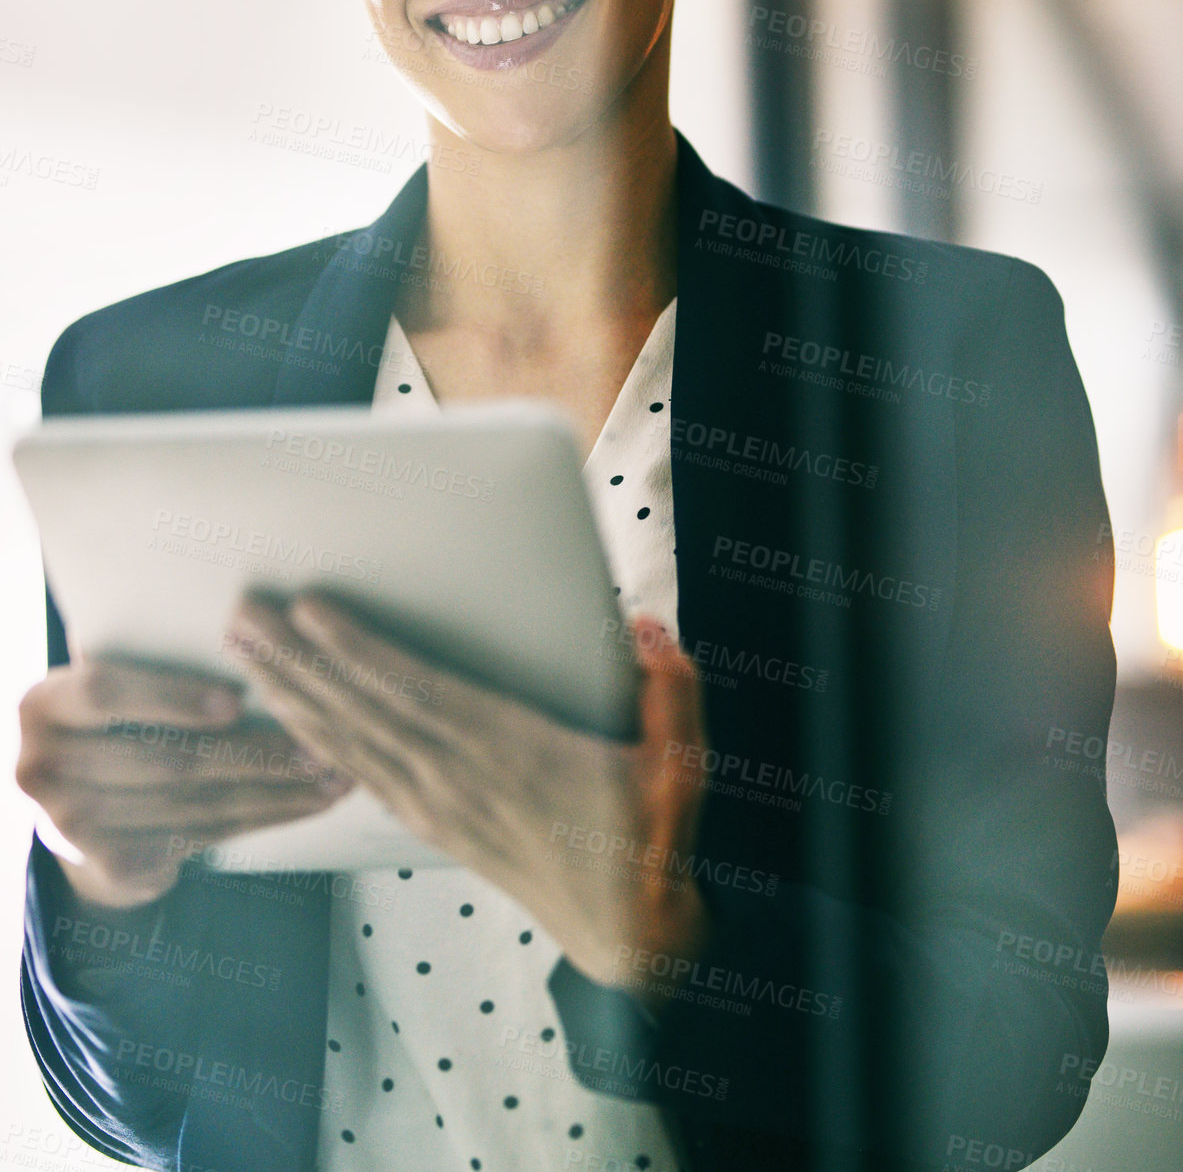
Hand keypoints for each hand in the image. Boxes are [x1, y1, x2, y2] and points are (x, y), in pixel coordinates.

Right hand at [16, 657, 353, 907]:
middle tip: (320, 740)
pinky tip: (309, 802)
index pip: (105, 695)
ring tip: (333, 773)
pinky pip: (204, 835)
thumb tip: (252, 620)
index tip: (235, 702)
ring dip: (274, 789)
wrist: (81, 812)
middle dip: (253, 751)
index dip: (171, 698)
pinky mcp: (113, 866)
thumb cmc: (118, 724)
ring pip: (195, 802)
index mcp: (43, 705)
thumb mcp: (115, 686)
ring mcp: (73, 827)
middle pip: (165, 760)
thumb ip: (151, 659)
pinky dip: (265, 817)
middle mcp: (44, 769)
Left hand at [228, 590, 712, 997]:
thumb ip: (670, 693)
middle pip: (363, 712)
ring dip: (293, 694)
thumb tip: (646, 629)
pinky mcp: (433, 824)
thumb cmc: (646, 837)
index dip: (360, 653)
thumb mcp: (679, 766)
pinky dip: (316, 743)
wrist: (627, 930)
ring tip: (244, 648)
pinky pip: (361, 776)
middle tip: (243, 611)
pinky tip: (287, 717)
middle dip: (298, 661)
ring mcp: (439, 806)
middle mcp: (460, 779)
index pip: (418, 694)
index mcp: (512, 753)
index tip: (311, 610)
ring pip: (349, 743)